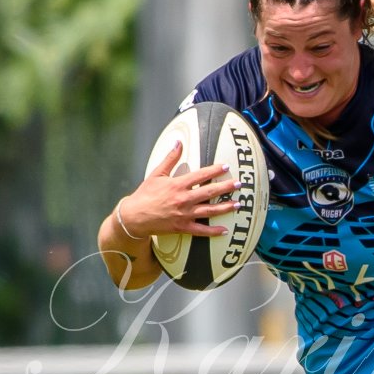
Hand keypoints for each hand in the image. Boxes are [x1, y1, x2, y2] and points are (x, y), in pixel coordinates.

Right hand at [116, 140, 241, 238]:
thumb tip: (178, 142)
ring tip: (238, 204)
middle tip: (239, 184)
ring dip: (225, 207)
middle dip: (226, 187)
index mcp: (177, 185)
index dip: (215, 170)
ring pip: (209, 211)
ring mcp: (184, 214)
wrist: (134, 217)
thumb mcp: (156, 174)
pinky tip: (225, 230)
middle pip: (209, 193)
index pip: (200, 175)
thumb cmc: (145, 194)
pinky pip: (201, 230)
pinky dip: (213, 231)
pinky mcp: (182, 227)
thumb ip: (170, 158)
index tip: (226, 166)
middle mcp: (183, 200)